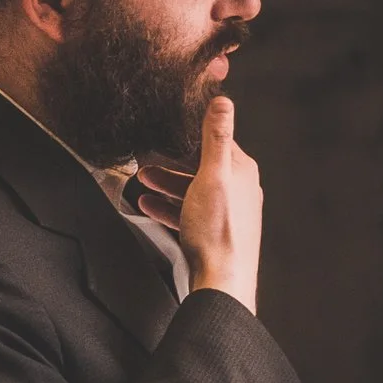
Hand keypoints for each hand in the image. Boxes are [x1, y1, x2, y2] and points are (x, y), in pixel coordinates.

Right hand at [132, 96, 261, 313]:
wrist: (221, 280)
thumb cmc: (218, 230)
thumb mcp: (212, 174)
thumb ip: (216, 137)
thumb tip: (223, 102)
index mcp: (241, 171)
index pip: (215, 142)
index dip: (188, 136)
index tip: (166, 130)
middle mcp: (239, 190)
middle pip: (200, 168)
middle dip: (171, 163)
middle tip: (145, 159)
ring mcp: (227, 213)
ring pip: (192, 191)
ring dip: (166, 184)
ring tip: (142, 180)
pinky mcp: (215, 232)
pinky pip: (189, 213)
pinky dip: (170, 207)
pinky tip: (149, 206)